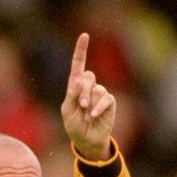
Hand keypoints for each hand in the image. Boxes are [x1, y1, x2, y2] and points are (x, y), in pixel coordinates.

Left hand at [61, 32, 115, 161]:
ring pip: (96, 88)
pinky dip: (98, 107)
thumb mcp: (67, 110)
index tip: (84, 35)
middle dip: (83, 91)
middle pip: (87, 76)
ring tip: (87, 114)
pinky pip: (105, 98)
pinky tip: (93, 116)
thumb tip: (79, 79)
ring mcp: (100, 94)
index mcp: (76, 85)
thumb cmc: (74, 125)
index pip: (78, 64)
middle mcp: (89, 87)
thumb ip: (72, 94)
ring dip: (89, 102)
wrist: (86, 140)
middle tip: (82, 105)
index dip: (81, 50)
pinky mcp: (109, 102)